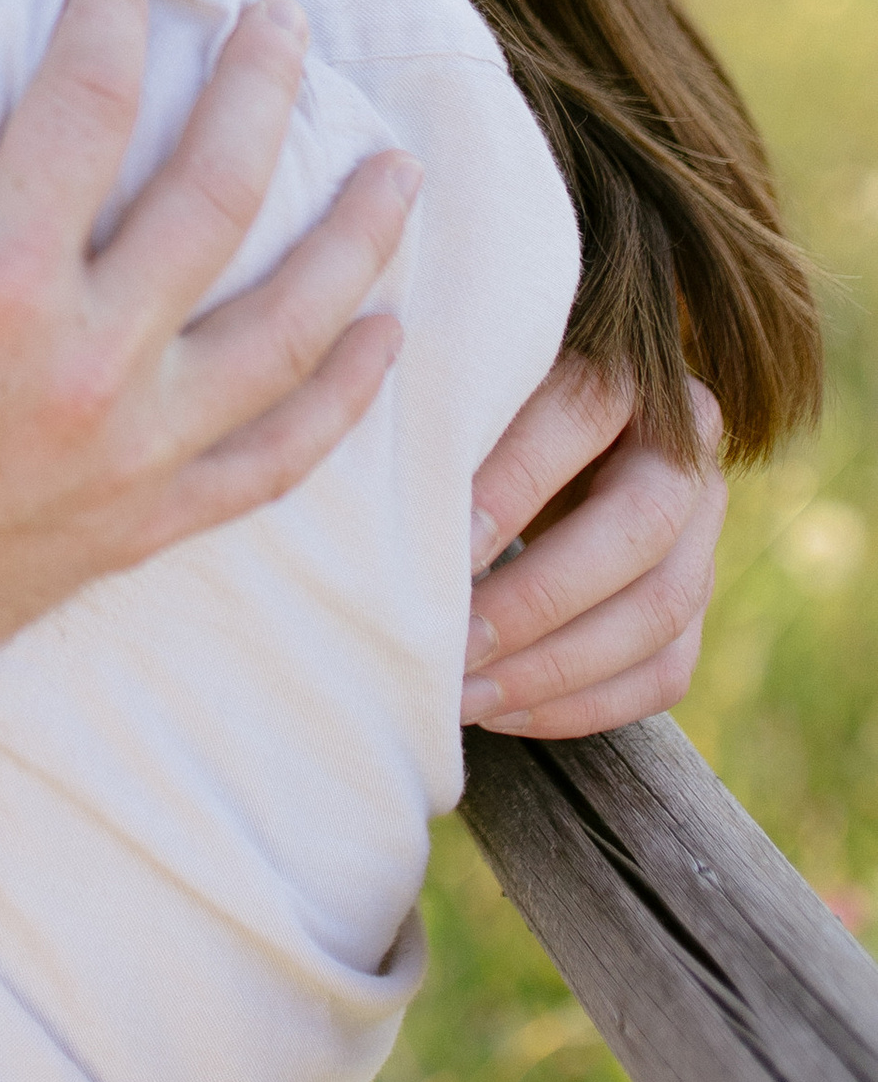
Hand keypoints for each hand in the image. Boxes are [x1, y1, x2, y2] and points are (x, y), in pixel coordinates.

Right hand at [0, 0, 416, 732]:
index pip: (86, 107)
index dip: (108, 14)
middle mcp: (82, 369)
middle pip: (216, 196)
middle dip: (260, 91)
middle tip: (281, 19)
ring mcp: (124, 459)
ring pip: (283, 328)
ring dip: (352, 238)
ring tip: (397, 167)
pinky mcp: (132, 531)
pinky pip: (273, 461)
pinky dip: (340, 399)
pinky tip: (383, 343)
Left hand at [461, 354, 725, 735]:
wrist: (551, 434)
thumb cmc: (476, 403)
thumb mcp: (469, 382)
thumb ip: (447, 408)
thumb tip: (377, 479)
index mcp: (631, 370)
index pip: (584, 414)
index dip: (518, 482)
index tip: (447, 545)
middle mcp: (685, 446)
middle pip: (639, 529)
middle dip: (540, 597)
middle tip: (455, 642)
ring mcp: (703, 529)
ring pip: (662, 610)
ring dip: (558, 666)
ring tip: (467, 693)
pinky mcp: (696, 597)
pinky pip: (665, 671)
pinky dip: (585, 704)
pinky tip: (504, 712)